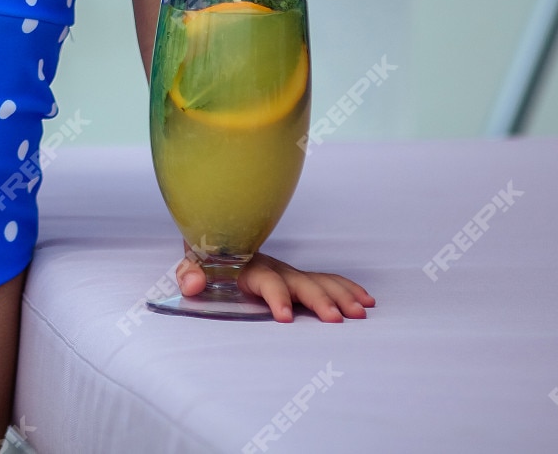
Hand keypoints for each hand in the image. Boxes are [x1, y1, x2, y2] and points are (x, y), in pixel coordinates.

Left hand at [176, 248, 373, 322]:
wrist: (217, 238)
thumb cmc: (207, 256)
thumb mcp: (193, 263)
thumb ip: (191, 274)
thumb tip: (194, 284)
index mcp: (249, 268)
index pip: (266, 281)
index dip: (276, 297)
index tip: (285, 317)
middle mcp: (274, 269)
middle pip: (301, 283)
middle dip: (318, 300)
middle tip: (336, 319)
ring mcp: (290, 273)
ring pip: (319, 281)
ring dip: (340, 295)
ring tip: (360, 311)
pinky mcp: (299, 279)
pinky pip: (327, 280)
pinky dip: (347, 288)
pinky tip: (366, 299)